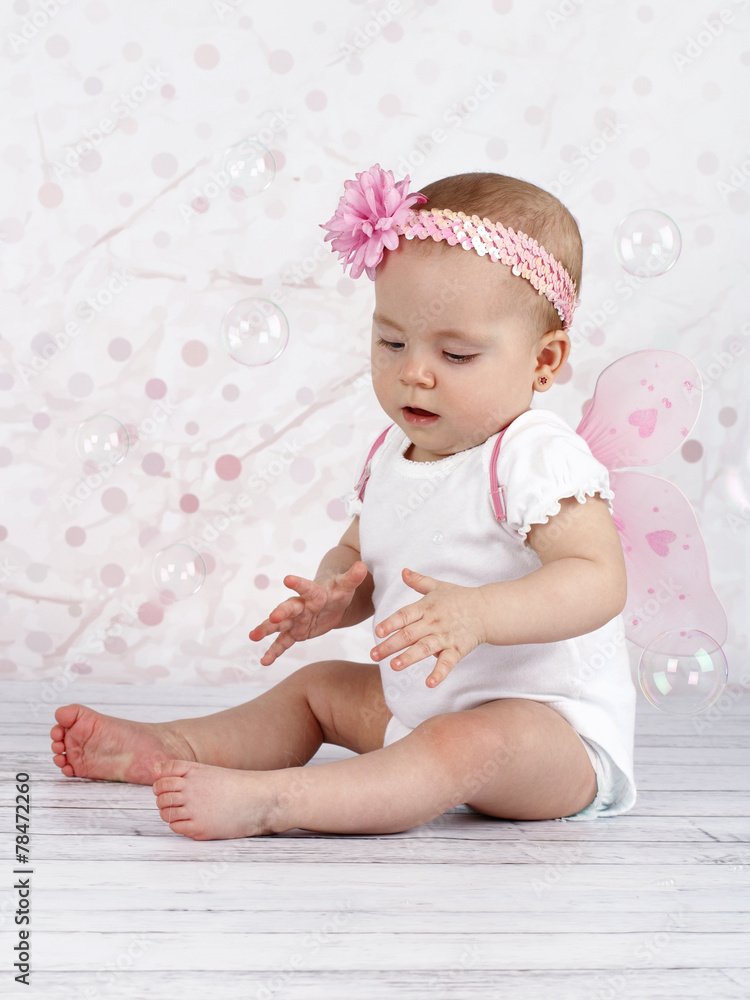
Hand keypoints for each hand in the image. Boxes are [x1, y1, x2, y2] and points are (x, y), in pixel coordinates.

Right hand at [248, 561, 368, 665]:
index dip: (298, 584)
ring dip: (266, 630)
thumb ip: (353, 578)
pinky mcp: (295, 632)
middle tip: (272, 617)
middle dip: (280, 612)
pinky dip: (274, 651)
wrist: (330, 601)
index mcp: (314, 593)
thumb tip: (362, 565)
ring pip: (279, 625)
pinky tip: (264, 661)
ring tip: (253, 636)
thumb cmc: (337, 592)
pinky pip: (283, 642)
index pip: (307, 587)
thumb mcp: (346, 586)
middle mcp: (300, 605)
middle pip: (289, 607)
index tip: (287, 579)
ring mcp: (295, 619)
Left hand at [369, 567, 487, 687]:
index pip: (404, 615)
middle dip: (390, 645)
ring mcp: (445, 637)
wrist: (488, 609)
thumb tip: (403, 571)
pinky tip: (429, 683)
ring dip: (409, 657)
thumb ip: (418, 581)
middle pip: (409, 634)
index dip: (390, 623)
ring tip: (394, 666)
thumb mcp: (438, 586)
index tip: (377, 632)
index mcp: (426, 607)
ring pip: (424, 648)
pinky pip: (447, 662)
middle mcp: (433, 622)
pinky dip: (439, 673)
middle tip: (374, 655)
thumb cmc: (461, 598)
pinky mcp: (457, 649)